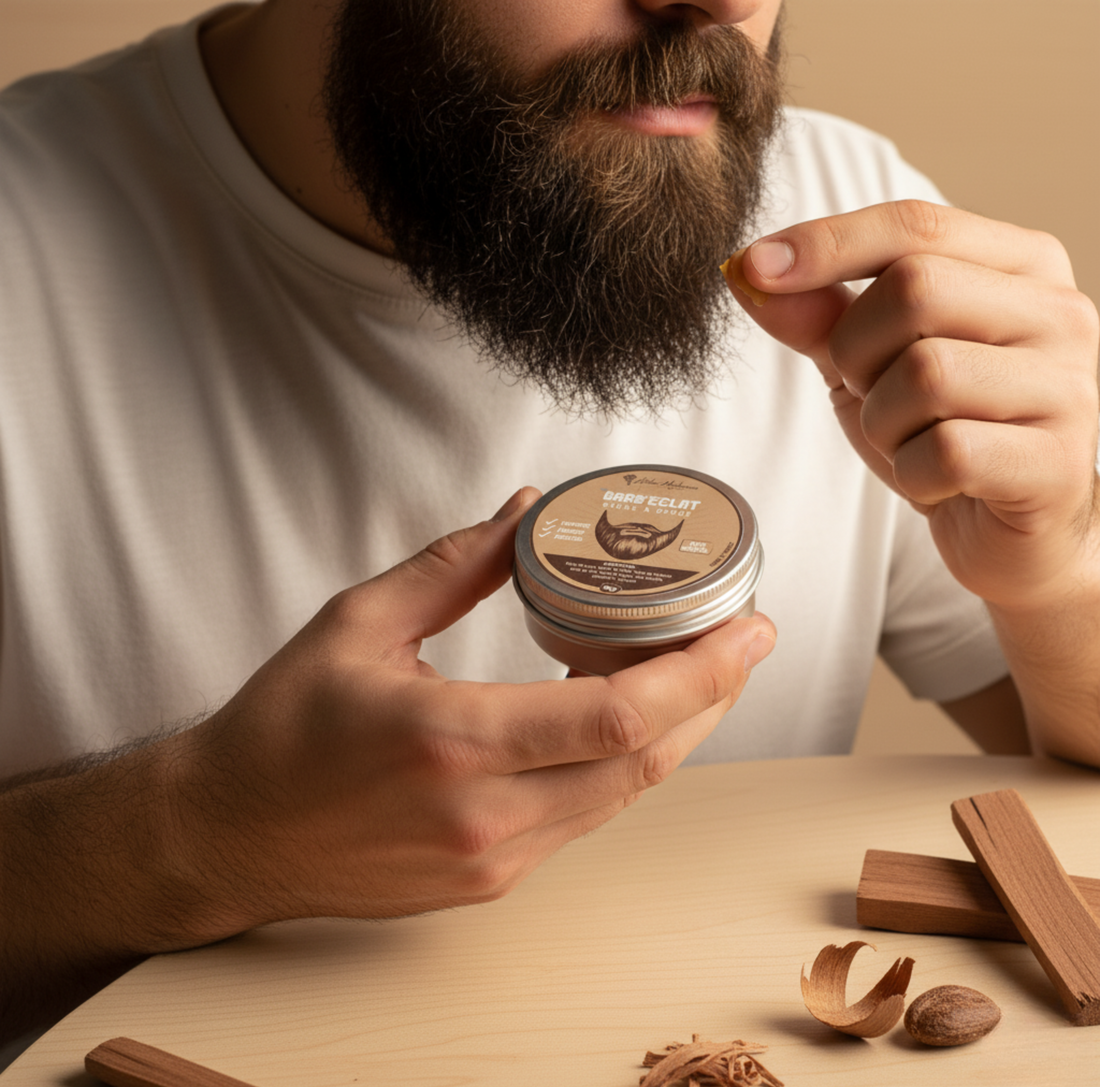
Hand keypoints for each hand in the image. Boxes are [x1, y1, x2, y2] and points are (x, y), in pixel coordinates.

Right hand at [165, 488, 775, 940]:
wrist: (231, 834)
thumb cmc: (281, 729)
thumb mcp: (358, 623)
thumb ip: (454, 566)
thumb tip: (523, 513)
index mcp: (452, 740)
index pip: (618, 714)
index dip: (702, 671)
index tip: (748, 628)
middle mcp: (485, 814)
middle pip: (646, 758)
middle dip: (713, 695)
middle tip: (741, 637)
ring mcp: (494, 858)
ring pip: (625, 793)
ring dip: (676, 728)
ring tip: (692, 666)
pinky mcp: (492, 880)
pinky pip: (587, 815)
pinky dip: (623, 761)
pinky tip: (622, 714)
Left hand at [728, 201, 1099, 609]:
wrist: (1003, 529)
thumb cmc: (939, 428)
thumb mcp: (867, 361)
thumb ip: (816, 313)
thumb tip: (748, 269)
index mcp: (1019, 265)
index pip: (914, 225)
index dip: (827, 243)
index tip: (754, 266)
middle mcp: (1057, 312)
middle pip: (915, 289)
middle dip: (857, 350)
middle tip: (870, 392)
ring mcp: (1066, 386)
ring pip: (927, 373)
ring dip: (882, 420)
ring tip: (909, 440)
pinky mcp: (1054, 462)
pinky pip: (946, 451)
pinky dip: (912, 473)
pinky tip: (934, 481)